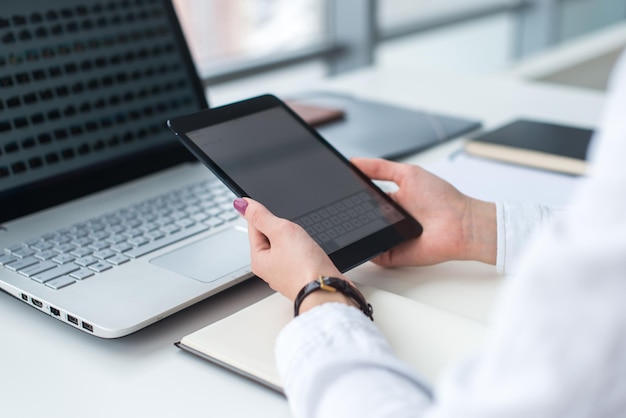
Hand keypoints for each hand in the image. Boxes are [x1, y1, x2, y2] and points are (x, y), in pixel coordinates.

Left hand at [234, 198, 349, 303]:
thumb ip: (261, 216)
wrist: (328, 289)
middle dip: (285, 230)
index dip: (267, 216)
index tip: (278, 215)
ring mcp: (286, 274)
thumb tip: (241, 204)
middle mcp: (269, 269)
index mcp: (258, 259)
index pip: (254, 227)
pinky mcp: (301, 276)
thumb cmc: (305, 267)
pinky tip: (313, 254)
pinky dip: (306, 252)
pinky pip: (300, 257)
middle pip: (272, 237)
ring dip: (297, 241)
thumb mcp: (280, 232)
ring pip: (288, 247)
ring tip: (305, 246)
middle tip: (296, 235)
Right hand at [351, 157, 496, 266]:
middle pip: (360, 218)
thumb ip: (380, 167)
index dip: (350, 195)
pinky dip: (365, 250)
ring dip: (355, 231)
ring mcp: (388, 238)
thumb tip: (354, 161)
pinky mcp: (391, 255)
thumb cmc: (442, 198)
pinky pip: (371, 254)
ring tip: (349, 223)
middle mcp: (388, 220)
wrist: (461, 224)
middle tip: (338, 207)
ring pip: (363, 236)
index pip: (362, 198)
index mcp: (389, 201)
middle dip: (349, 214)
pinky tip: (361, 240)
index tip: (336, 189)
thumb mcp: (408, 174)